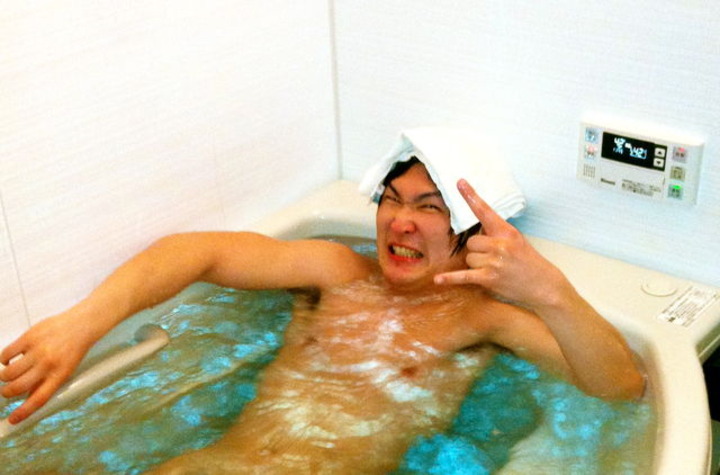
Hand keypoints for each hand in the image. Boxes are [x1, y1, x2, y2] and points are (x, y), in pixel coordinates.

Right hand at [0, 312, 92, 423]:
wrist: (82, 324)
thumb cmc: (74, 348)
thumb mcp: (66, 370)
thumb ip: (47, 383)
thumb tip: (28, 398)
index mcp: (59, 375)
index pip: (38, 399)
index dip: (23, 412)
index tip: (12, 420)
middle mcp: (48, 364)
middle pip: (17, 387)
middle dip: (7, 393)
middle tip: (7, 390)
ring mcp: (37, 350)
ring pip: (9, 372)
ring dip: (5, 377)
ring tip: (8, 375)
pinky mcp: (29, 337)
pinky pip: (6, 353)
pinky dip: (3, 359)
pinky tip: (9, 360)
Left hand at [434, 179, 567, 308]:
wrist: (544, 286)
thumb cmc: (528, 263)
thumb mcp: (516, 241)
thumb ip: (497, 234)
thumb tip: (477, 232)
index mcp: (507, 232)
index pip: (485, 211)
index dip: (471, 196)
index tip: (460, 182)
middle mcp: (500, 245)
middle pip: (471, 242)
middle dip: (478, 251)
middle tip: (494, 259)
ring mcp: (494, 262)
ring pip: (469, 258)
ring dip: (477, 266)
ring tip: (495, 270)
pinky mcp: (489, 278)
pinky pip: (464, 276)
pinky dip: (450, 279)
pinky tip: (438, 280)